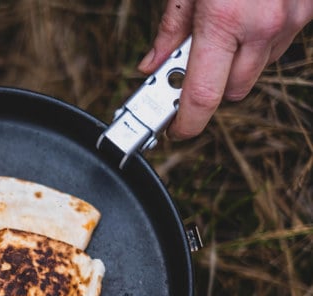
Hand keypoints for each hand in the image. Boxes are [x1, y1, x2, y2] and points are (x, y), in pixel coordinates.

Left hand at [138, 0, 312, 139]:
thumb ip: (169, 30)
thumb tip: (149, 65)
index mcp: (225, 21)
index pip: (203, 96)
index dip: (186, 123)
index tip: (173, 131)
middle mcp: (263, 26)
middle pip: (231, 92)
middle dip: (209, 88)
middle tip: (188, 69)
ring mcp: (292, 19)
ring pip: (256, 71)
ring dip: (234, 64)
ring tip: (222, 30)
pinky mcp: (308, 12)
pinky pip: (277, 46)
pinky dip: (258, 43)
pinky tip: (247, 17)